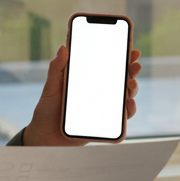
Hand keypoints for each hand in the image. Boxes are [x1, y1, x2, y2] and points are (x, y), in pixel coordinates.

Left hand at [22, 45, 140, 145]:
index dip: (123, 58)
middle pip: (122, 80)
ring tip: (131, 84)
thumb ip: (57, 66)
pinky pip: (120, 119)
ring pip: (125, 98)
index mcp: (89, 80)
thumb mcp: (52, 84)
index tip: (133, 51)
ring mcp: (103, 109)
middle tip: (135, 66)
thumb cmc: (47, 107)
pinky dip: (128, 111)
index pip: (110, 66)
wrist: (44, 133)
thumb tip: (63, 47)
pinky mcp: (103, 124)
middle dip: (132, 72)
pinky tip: (128, 104)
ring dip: (133, 90)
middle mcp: (99, 93)